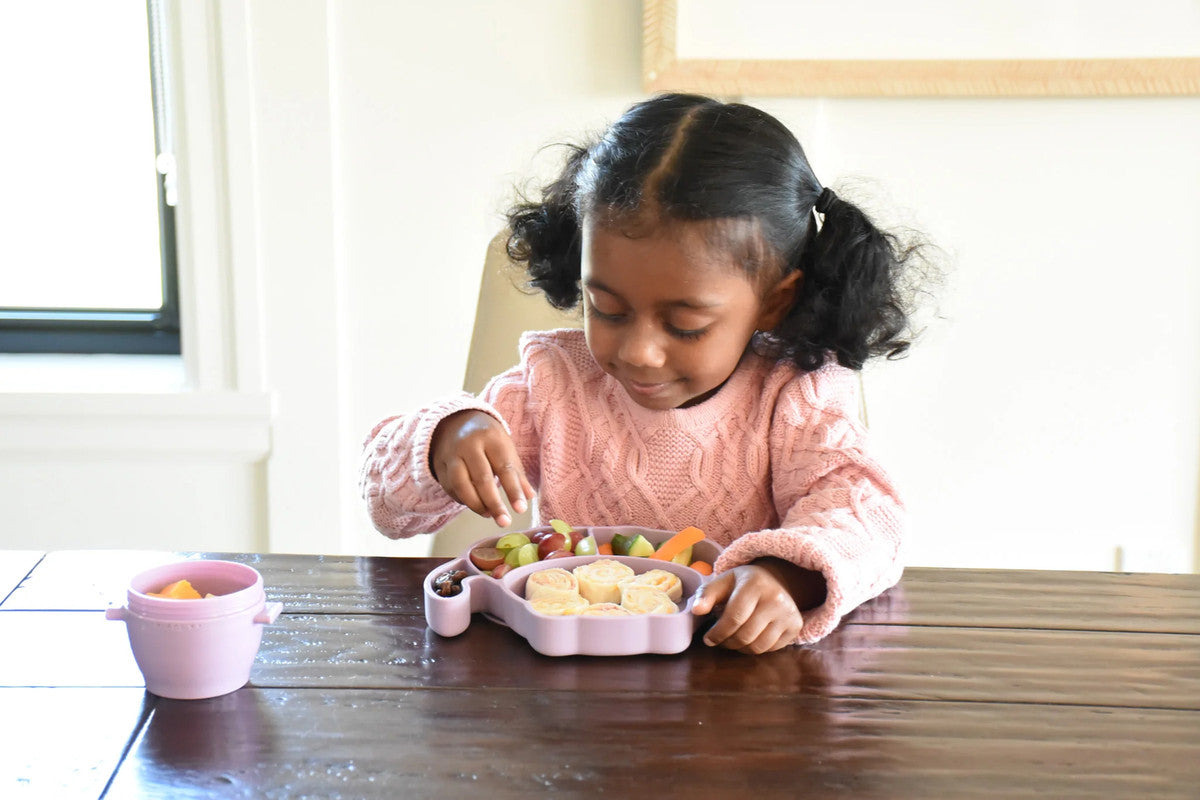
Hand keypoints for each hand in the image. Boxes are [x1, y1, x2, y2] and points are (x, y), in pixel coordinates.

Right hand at [430, 410, 533, 526]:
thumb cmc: (488, 439)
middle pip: (482, 478)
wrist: (456, 421)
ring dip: (476, 504)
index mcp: (491, 438)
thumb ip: (517, 473)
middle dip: (494, 503)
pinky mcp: (439, 465)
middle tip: (504, 521)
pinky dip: (463, 500)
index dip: (513, 490)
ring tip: (489, 514)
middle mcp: (469, 444)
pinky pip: (450, 487)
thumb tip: (529, 497)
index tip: (521, 509)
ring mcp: (451, 455)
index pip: (504, 467)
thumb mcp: (505, 448)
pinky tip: (475, 506)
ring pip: (461, 484)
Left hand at [690, 564, 803, 653]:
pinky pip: (771, 649)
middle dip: (727, 642)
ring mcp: (788, 613)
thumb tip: (696, 610)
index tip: (708, 639)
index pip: (734, 617)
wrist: (776, 580)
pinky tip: (749, 638)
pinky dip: (756, 648)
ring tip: (733, 640)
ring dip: (740, 648)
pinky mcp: (796, 625)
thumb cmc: (743, 583)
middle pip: (746, 635)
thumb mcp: (723, 582)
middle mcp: (776, 598)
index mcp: (755, 584)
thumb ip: (706, 595)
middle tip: (720, 640)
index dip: (718, 633)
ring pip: (758, 646)